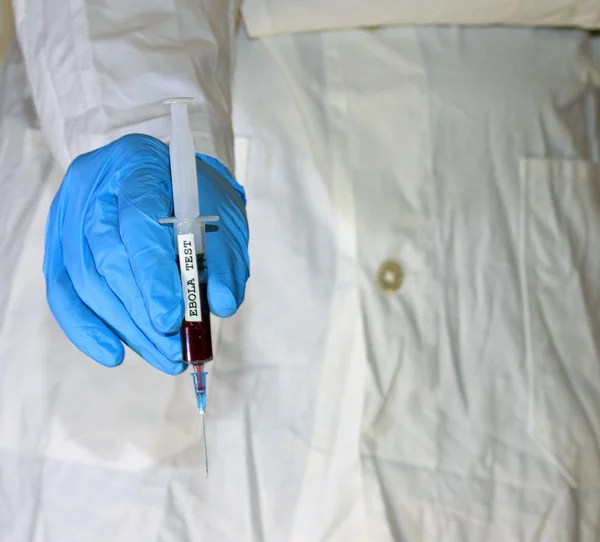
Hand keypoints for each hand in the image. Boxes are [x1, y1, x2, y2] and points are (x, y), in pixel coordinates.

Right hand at [43, 134, 248, 373]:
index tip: (171, 319)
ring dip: (124, 327)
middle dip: (140, 311)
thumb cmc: (196, 197)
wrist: (166, 179)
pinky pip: (63, 291)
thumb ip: (226, 259)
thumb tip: (221, 305)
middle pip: (105, 255)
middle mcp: (94, 186)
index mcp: (139, 164)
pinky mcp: (59, 243)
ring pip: (84, 279)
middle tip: (173, 349)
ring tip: (163, 357)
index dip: (153, 274)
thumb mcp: (223, 218)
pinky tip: (113, 353)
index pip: (138, 221)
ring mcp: (69, 214)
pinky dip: (86, 327)